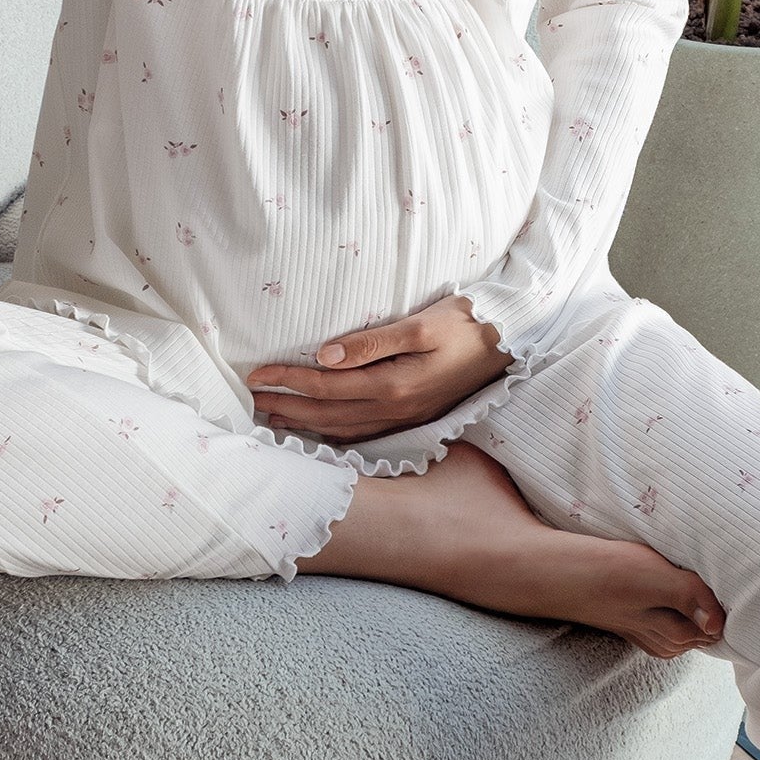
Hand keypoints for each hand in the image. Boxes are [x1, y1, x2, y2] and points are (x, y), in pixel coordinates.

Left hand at [246, 295, 508, 443]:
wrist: (507, 342)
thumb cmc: (464, 324)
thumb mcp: (420, 325)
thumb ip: (372, 342)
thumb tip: (325, 354)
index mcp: (394, 386)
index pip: (326, 386)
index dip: (289, 380)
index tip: (258, 373)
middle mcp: (396, 410)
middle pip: (327, 415)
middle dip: (287, 408)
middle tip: (252, 401)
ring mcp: (404, 419)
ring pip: (342, 430)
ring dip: (304, 426)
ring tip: (273, 418)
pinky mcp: (412, 418)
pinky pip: (362, 435)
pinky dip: (333, 435)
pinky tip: (319, 431)